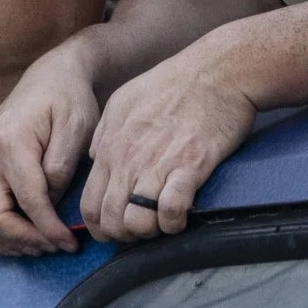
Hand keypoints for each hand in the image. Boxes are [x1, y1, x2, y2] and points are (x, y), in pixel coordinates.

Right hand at [0, 51, 99, 255]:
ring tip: (40, 245)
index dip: (48, 229)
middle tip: (53, 247)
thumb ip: (63, 164)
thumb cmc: (68, 100)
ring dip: (5, 241)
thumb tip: (50, 201)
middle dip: (22, 240)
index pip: (27, 200)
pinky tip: (22, 236)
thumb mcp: (77, 125)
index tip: (70, 243)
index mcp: (9, 143)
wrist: (48, 78)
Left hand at [76, 47, 256, 243]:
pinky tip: (181, 215)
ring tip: (162, 223)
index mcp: (111, 147)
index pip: (89, 207)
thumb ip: (104, 133)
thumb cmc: (173, 82)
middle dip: (123, 236)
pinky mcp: (191, 166)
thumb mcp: (124, 100)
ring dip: (149, 232)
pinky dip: (174, 222)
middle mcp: (129, 160)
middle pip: (110, 221)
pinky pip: (172, 210)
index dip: (100, 228)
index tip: (116, 230)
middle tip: (141, 230)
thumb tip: (94, 158)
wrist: (218, 71)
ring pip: (137, 223)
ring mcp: (159, 164)